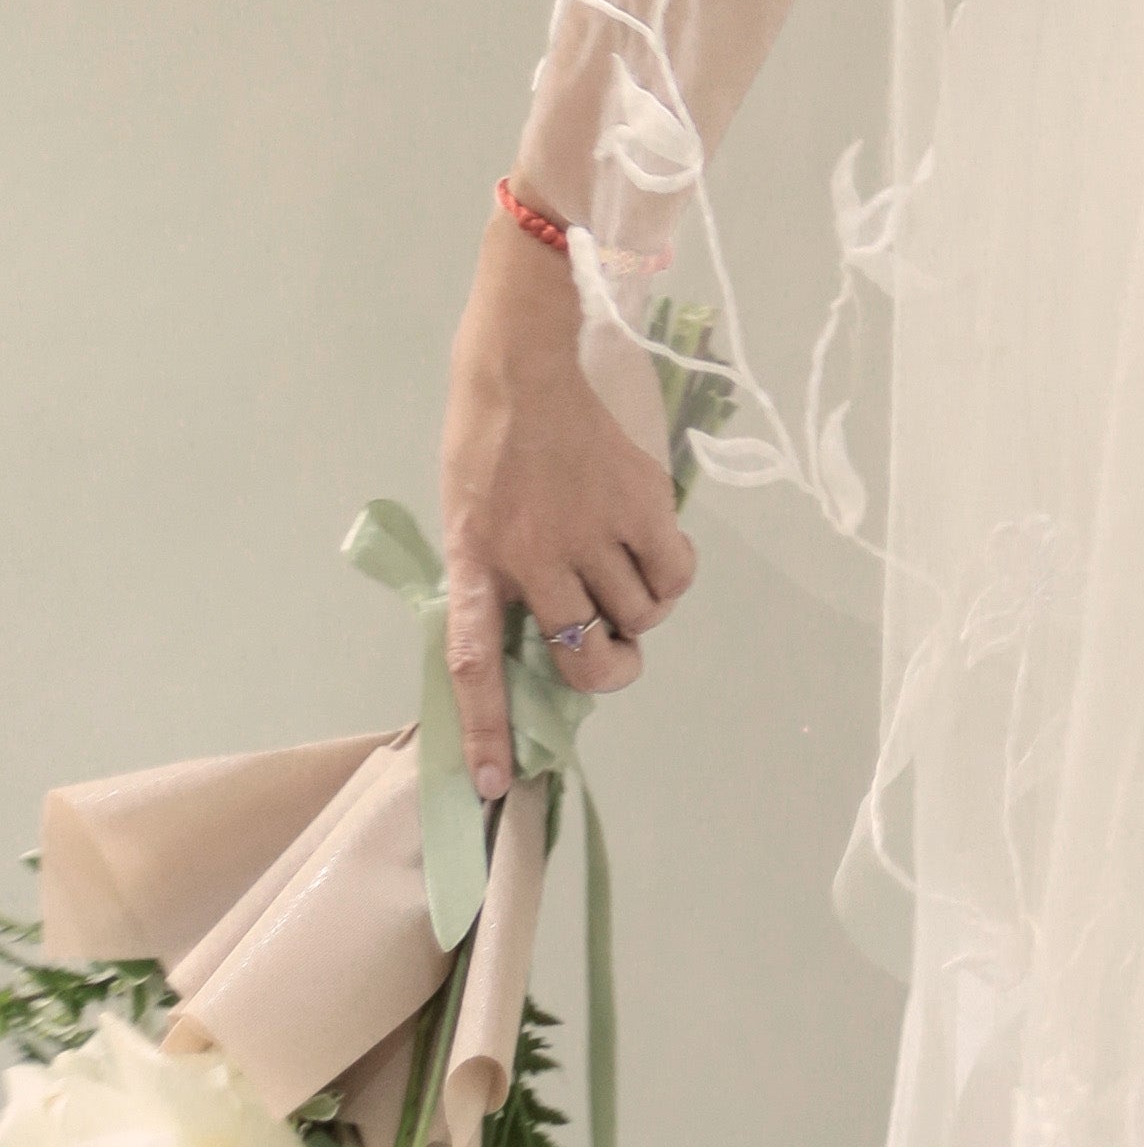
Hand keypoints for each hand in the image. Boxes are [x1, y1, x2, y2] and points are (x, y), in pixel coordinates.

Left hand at [438, 212, 696, 792]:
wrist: (524, 358)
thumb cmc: (485, 438)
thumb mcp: (467, 516)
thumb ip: (497, 577)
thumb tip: (538, 638)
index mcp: (480, 561)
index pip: (478, 664)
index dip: (488, 731)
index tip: (495, 788)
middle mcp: (536, 557)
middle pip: (586, 656)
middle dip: (602, 668)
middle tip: (602, 650)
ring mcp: (593, 529)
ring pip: (637, 617)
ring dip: (634, 613)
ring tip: (621, 577)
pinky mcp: (642, 501)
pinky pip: (674, 576)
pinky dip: (669, 582)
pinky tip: (652, 559)